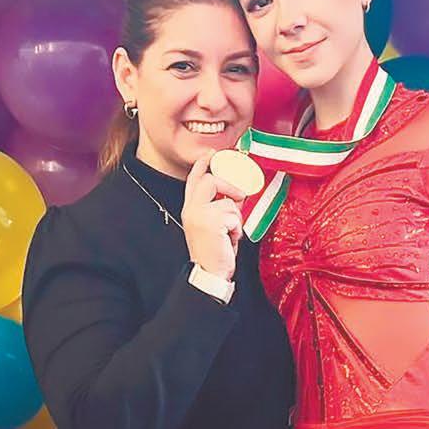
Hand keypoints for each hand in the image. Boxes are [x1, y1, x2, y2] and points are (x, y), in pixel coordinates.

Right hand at [182, 153, 245, 280]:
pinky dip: (237, 229)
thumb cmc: (213, 253)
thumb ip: (216, 207)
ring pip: (228, 202)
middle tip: (239, 197)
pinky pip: (234, 216)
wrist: (209, 274)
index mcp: (190, 208)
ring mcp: (200, 214)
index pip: (194, 179)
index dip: (203, 164)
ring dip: (236, 218)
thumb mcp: (211, 225)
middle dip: (229, 186)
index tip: (212, 154)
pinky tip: (230, 240)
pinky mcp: (211, 222)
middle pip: (211, 180)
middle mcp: (192, 209)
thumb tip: (234, 193)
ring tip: (230, 233)